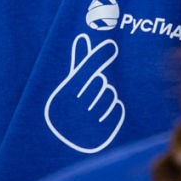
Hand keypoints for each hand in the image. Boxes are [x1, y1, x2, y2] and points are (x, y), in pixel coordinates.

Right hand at [44, 34, 125, 153]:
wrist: (67, 143)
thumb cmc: (70, 107)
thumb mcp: (71, 86)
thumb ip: (81, 63)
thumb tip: (83, 37)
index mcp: (64, 95)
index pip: (86, 71)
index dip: (98, 58)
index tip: (111, 44)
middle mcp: (74, 110)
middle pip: (101, 83)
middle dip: (98, 85)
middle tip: (91, 92)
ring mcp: (87, 125)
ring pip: (110, 96)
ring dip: (107, 97)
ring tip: (95, 105)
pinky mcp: (101, 136)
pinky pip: (116, 111)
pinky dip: (113, 110)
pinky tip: (103, 115)